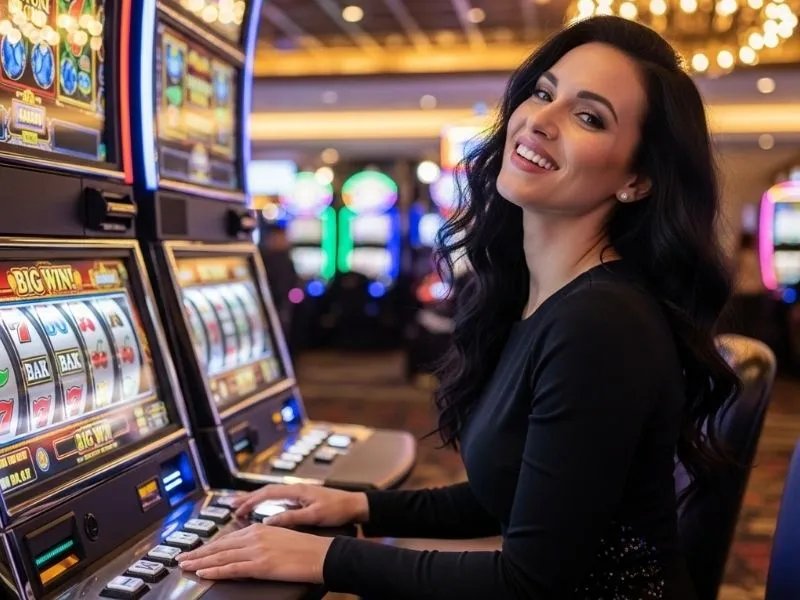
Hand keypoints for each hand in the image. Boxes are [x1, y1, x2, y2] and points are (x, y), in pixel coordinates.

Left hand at [178, 524, 332, 582]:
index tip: (195, 550)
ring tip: (186, 566)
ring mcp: (257, 551)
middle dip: (198, 553)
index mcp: (259, 529)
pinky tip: (204, 572)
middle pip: (219, 546)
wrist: (321, 554)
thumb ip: (261, 541)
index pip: (227, 539)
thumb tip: (246, 549)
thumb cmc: (305, 548)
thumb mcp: (279, 538)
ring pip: (221, 557)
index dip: (208, 546)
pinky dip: (215, 571)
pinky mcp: (261, 565)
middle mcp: (255, 537)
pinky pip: (232, 568)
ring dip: (200, 562)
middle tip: (181, 558)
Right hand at [230, 484, 368, 527]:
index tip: (237, 509)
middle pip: (266, 491)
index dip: (250, 501)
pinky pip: (278, 498)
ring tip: (240, 505)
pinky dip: (266, 502)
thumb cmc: (338, 508)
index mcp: (297, 490)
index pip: (267, 493)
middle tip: (231, 504)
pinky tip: (262, 508)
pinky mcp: (302, 498)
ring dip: (255, 499)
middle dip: (247, 497)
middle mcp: (295, 488)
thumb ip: (290, 517)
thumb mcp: (313, 516)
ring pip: (271, 494)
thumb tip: (268, 521)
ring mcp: (298, 492)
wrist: (354, 505)